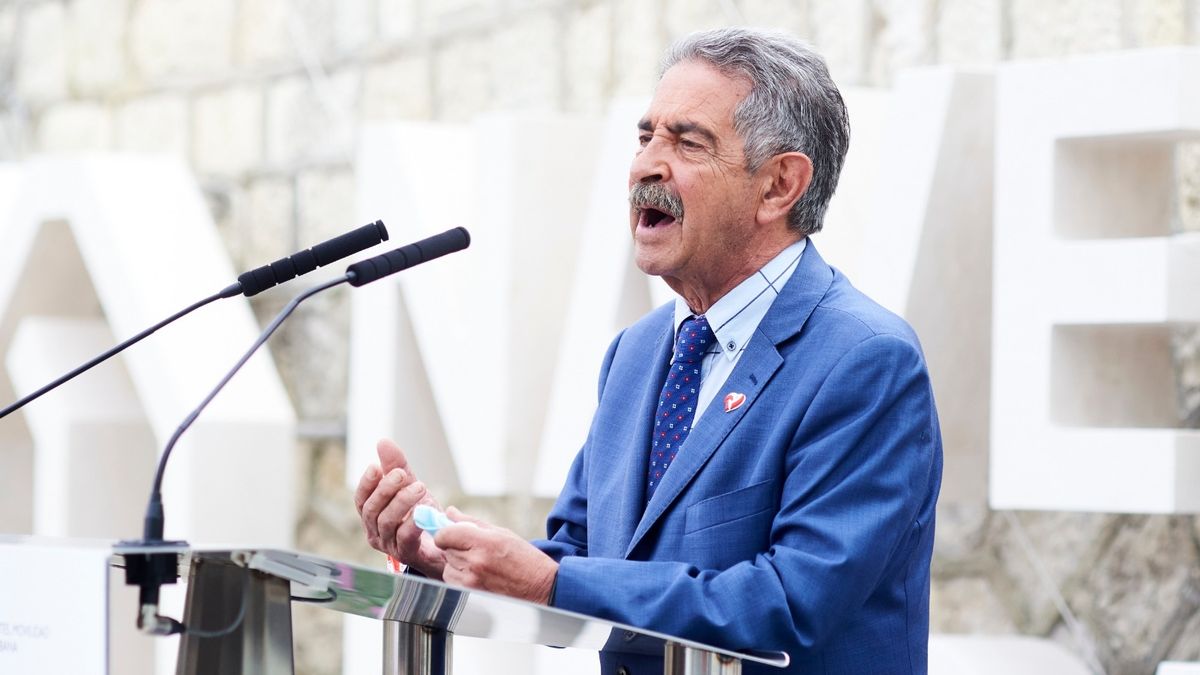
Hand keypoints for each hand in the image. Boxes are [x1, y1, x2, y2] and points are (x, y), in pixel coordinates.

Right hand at [354, 439, 445, 577]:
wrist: (444, 542)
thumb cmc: (421, 514)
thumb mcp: (409, 486)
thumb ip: (396, 466)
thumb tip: (382, 442)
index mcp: (372, 515)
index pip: (361, 500)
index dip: (366, 483)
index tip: (376, 467)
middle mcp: (375, 532)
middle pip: (372, 510)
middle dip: (385, 490)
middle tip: (402, 474)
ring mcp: (389, 545)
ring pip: (386, 522)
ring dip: (402, 502)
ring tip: (420, 487)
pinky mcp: (407, 553)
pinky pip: (404, 537)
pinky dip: (412, 522)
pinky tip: (422, 511)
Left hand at [434, 507, 558, 604]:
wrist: (540, 587)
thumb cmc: (525, 559)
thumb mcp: (502, 533)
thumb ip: (472, 522)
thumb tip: (450, 512)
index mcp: (485, 542)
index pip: (446, 534)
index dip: (444, 532)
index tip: (449, 534)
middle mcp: (476, 562)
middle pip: (446, 549)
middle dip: (455, 546)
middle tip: (472, 548)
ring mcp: (471, 581)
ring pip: (447, 566)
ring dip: (455, 563)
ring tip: (476, 563)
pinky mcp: (470, 595)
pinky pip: (451, 581)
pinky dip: (458, 577)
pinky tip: (475, 575)